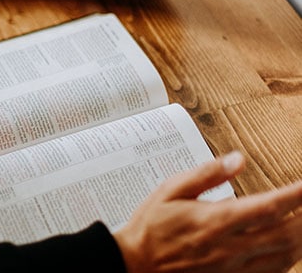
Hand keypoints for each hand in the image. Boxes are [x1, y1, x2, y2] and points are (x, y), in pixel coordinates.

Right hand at [114, 151, 301, 272]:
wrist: (135, 263)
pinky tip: (290, 248)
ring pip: (282, 256)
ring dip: (301, 238)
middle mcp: (228, 247)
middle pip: (284, 234)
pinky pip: (269, 272)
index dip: (295, 195)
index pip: (268, 206)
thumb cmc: (150, 226)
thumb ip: (206, 174)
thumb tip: (238, 160)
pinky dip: (287, 258)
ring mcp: (231, 267)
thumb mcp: (170, 190)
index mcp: (214, 220)